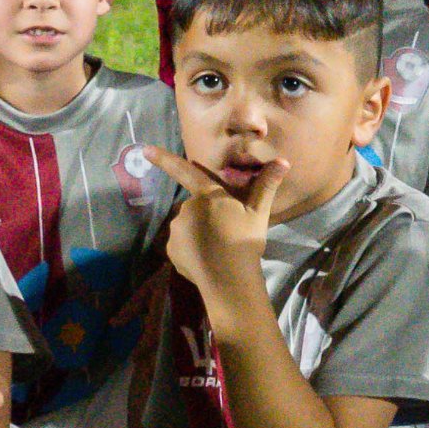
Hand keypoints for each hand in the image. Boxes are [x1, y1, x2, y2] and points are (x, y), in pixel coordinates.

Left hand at [152, 147, 283, 303]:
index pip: (183, 171)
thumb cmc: (244, 239)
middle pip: (196, 207)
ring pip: (188, 226)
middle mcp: (186, 209)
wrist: (228, 278)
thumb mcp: (259, 212)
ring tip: (218, 248)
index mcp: (206, 195)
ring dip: (199, 233)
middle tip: (226, 230)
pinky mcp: (171, 251)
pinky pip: (182, 245)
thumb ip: (266, 186)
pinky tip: (207, 260)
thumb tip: (284, 161)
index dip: (163, 159)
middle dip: (207, 215)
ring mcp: (176, 230)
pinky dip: (192, 250)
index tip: (144, 149)